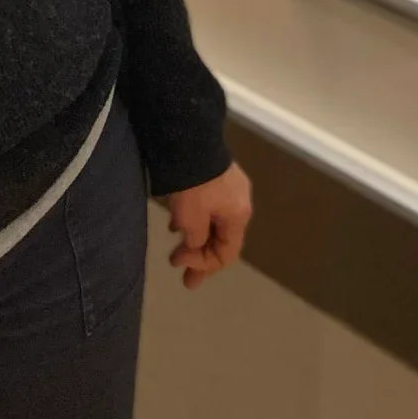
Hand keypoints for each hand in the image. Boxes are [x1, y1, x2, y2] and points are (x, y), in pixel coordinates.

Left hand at [165, 163, 252, 289]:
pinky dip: (194, 219)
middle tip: (184, 276)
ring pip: (213, 222)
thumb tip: (195, 244)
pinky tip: (177, 222)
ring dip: (196, 237)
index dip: (204, 265)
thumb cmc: (194, 187)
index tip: (180, 265)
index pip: (226, 253)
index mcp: (238, 216)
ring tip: (178, 248)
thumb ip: (196, 240)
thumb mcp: (192, 221)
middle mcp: (239, 202)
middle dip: (201, 258)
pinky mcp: (216, 174)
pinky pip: (208, 206)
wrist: (191, 142)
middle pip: (222, 238)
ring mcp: (230, 186)